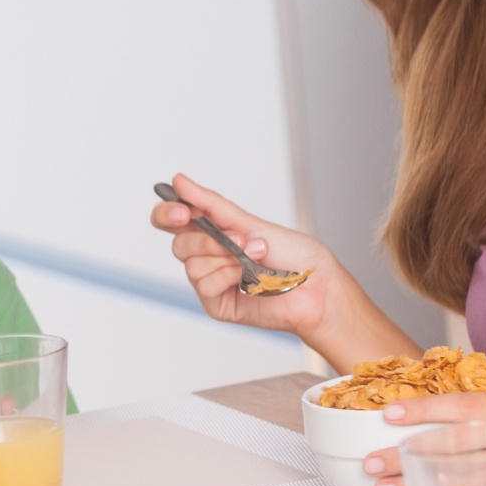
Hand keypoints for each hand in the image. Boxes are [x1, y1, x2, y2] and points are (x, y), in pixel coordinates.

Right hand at [151, 174, 337, 335]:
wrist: (318, 286)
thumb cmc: (294, 255)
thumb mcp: (250, 222)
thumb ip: (210, 204)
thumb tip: (180, 181)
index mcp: (212, 232)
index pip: (170, 220)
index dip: (167, 213)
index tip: (182, 211)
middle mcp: (207, 257)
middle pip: (178, 244)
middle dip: (208, 239)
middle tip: (239, 237)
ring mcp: (211, 281)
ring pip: (191, 265)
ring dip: (226, 258)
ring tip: (256, 257)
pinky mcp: (217, 303)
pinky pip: (205, 285)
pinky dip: (228, 277)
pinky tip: (248, 279)